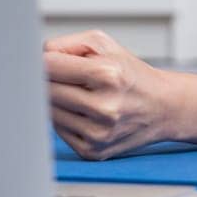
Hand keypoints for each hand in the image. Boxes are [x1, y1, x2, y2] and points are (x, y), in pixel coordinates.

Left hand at [44, 29, 176, 160]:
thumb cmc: (129, 73)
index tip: (46, 60)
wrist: (163, 107)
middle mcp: (104, 108)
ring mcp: (97, 133)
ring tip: (78, 93)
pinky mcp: (92, 151)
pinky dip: (64, 118)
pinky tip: (82, 111)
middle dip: (48, 80)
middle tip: (63, 76)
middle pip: (46, 90)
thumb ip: (64, 45)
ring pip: (48, 111)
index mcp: (108, 75)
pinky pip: (57, 130)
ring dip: (55, 100)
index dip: (43, 61)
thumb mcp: (103, 44)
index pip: (48, 66)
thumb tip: (34, 58)